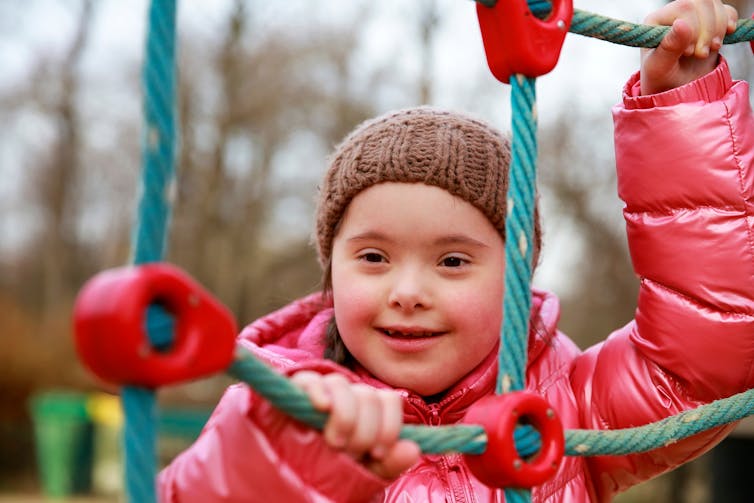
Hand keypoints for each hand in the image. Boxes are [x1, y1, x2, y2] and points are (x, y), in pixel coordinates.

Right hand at [291, 371, 420, 478]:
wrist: (294, 473)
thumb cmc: (333, 469)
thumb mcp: (365, 471)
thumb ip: (389, 462)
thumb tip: (412, 450)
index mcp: (368, 409)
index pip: (388, 400)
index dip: (389, 426)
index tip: (377, 453)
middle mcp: (347, 395)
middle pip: (367, 395)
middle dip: (364, 430)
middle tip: (351, 452)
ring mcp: (321, 390)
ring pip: (341, 384)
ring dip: (343, 417)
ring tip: (334, 443)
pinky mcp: (294, 392)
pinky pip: (309, 379)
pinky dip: (318, 391)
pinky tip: (322, 407)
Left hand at [640, 0, 737, 94]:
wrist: (676, 90)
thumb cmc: (661, 81)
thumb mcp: (660, 68)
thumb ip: (669, 47)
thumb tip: (681, 24)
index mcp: (655, 20)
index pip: (684, 8)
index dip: (694, 29)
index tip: (689, 53)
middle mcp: (672, 14)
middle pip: (702, 3)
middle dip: (708, 30)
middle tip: (701, 54)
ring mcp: (691, 17)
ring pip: (714, 5)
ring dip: (718, 29)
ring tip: (709, 50)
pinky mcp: (707, 23)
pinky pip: (726, 11)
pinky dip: (729, 22)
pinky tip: (722, 38)